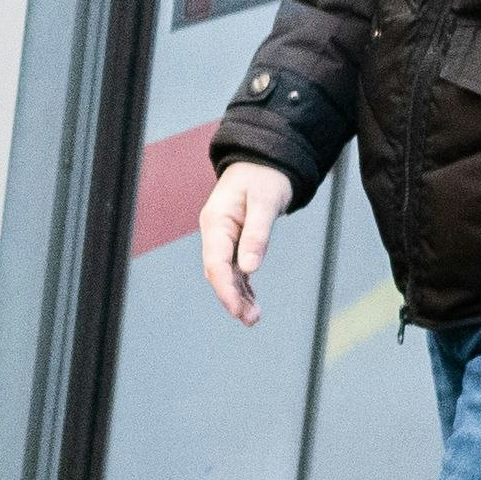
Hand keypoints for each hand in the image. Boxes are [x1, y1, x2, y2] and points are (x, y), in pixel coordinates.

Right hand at [197, 161, 290, 325]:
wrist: (265, 160)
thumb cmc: (264, 176)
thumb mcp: (265, 202)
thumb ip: (257, 235)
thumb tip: (249, 269)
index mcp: (216, 221)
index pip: (215, 263)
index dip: (225, 289)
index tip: (237, 309)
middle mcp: (215, 232)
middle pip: (218, 272)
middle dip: (232, 298)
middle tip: (250, 319)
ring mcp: (223, 237)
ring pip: (226, 273)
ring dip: (238, 296)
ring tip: (253, 318)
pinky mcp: (235, 240)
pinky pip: (235, 268)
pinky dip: (243, 286)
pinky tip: (252, 302)